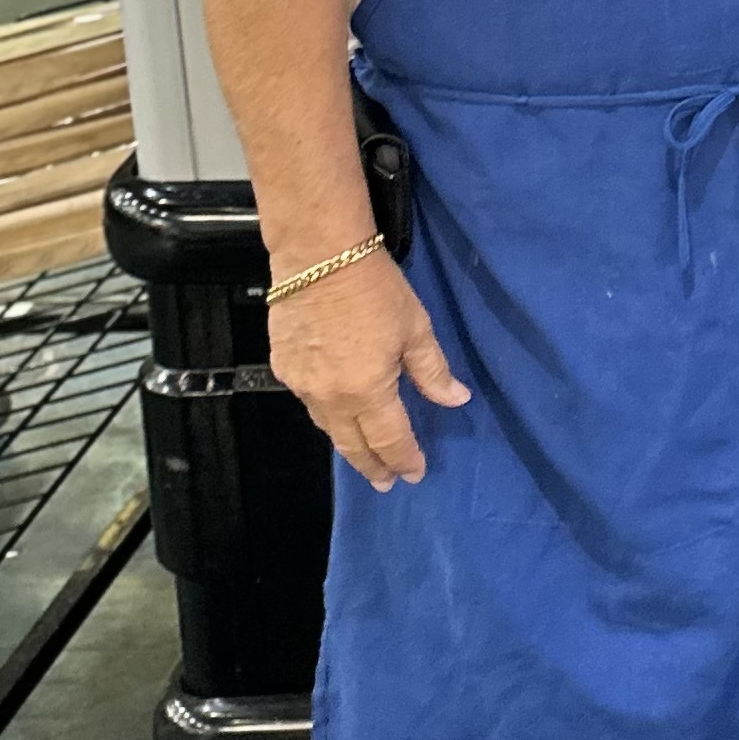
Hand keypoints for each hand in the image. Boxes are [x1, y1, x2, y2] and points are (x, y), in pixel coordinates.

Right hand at [266, 253, 470, 489]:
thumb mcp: (415, 328)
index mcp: (368, 392)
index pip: (389, 440)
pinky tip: (336, 412)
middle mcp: (331, 398)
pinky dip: (326, 413)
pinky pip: (309, 402)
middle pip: (353, 445)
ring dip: (348, 443)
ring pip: (327, 426)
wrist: (318, 256)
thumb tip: (456, 399)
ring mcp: (301, 384)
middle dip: (372, 466)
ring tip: (363, 455)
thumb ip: (433, 371)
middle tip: (385, 482)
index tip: (414, 474)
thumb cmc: (375, 289)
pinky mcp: (283, 367)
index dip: (404, 460)